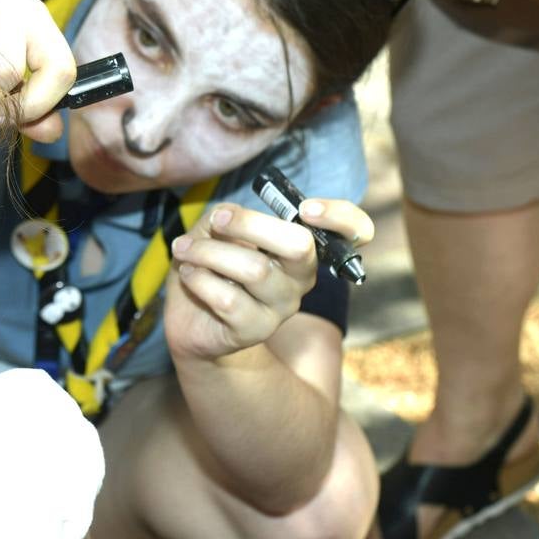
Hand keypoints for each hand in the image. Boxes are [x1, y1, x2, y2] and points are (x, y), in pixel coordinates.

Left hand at [163, 199, 373, 360]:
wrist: (190, 318)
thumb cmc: (210, 266)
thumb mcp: (216, 231)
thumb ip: (226, 216)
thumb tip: (227, 216)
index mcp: (301, 246)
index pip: (353, 230)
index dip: (340, 216)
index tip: (306, 208)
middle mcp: (301, 276)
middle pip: (299, 246)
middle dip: (250, 224)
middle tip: (216, 220)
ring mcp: (282, 306)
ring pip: (254, 269)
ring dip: (209, 252)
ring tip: (184, 250)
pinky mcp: (257, 330)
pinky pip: (228, 298)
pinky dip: (199, 278)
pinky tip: (188, 274)